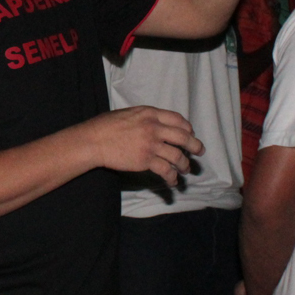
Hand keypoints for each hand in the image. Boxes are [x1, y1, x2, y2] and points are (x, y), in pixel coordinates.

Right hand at [86, 107, 202, 186]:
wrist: (94, 140)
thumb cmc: (106, 126)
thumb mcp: (129, 114)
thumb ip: (145, 118)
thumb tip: (155, 124)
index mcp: (150, 113)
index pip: (178, 119)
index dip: (187, 128)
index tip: (190, 134)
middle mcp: (154, 127)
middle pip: (183, 137)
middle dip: (195, 145)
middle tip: (199, 151)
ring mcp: (151, 144)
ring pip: (178, 156)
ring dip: (185, 164)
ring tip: (186, 169)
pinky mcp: (146, 160)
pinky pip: (166, 170)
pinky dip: (172, 177)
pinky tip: (172, 181)